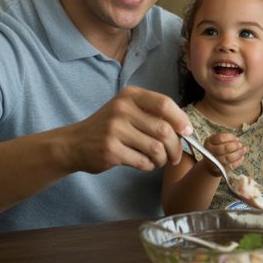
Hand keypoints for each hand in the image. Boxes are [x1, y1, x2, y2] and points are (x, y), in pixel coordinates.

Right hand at [65, 87, 191, 173]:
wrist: (75, 143)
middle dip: (175, 147)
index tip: (187, 132)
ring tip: (158, 160)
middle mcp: (122, 109)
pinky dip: (149, 166)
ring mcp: (114, 129)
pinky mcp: (110, 150)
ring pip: (156, 148)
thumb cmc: (109, 128)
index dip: (180, 119)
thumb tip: (185, 129)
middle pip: (164, 130)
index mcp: (130, 96)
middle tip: (175, 156)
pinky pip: (142, 161)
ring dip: (162, 159)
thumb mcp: (127, 110)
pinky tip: (144, 163)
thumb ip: (153, 114)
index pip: (164, 104)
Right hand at [201, 133, 245, 175]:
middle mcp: (210, 152)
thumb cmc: (216, 150)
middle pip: (224, 148)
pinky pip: (231, 166)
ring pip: (228, 158)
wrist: (210, 165)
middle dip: (235, 146)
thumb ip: (226, 139)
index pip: (220, 138)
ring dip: (238, 153)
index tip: (236, 138)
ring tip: (244, 150)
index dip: (230, 137)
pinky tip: (242, 157)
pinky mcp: (220, 170)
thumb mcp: (217, 142)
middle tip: (240, 145)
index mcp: (209, 142)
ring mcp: (214, 162)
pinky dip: (238, 161)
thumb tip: (237, 140)